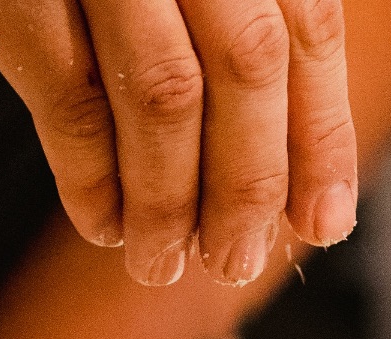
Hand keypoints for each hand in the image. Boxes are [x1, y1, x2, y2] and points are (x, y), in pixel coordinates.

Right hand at [0, 0, 357, 285]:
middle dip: (250, 181)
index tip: (322, 220)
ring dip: (170, 198)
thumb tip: (282, 166)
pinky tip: (99, 225)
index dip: (320, 133)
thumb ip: (220, 28)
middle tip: (237, 258)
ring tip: (162, 262)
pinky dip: (90, 177)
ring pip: (163, 90)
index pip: (306, 25)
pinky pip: (68, 95)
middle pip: (248, 62)